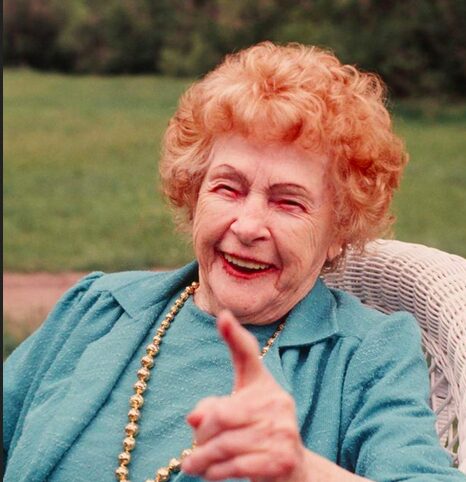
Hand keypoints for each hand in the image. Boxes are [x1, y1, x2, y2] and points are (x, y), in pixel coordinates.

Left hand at [181, 310, 306, 481]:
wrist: (294, 472)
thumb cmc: (257, 435)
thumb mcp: (236, 415)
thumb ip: (213, 408)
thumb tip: (194, 416)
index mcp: (263, 384)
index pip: (248, 355)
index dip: (234, 336)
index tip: (223, 315)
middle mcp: (277, 401)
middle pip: (221, 413)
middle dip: (201, 435)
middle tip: (191, 451)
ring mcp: (283, 430)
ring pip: (225, 443)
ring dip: (202, 459)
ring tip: (192, 466)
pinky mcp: (282, 459)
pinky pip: (237, 465)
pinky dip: (216, 473)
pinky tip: (209, 474)